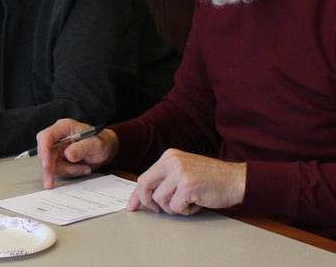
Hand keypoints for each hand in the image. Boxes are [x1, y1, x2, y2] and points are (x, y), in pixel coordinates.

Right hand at [37, 118, 117, 189]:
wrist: (106, 149)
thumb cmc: (102, 141)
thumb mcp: (96, 144)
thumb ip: (83, 148)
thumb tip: (68, 155)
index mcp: (63, 127)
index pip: (46, 137)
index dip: (43, 151)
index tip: (47, 166)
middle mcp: (57, 137)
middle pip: (44, 154)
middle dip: (49, 169)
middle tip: (50, 184)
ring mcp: (57, 148)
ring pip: (51, 165)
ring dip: (67, 171)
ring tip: (84, 168)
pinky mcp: (59, 159)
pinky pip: (58, 170)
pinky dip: (70, 172)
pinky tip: (81, 169)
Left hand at [127, 149, 245, 214]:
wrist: (237, 179)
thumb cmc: (211, 178)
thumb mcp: (184, 170)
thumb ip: (166, 179)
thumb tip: (145, 196)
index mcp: (168, 156)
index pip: (144, 176)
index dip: (136, 194)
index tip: (131, 206)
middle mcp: (171, 161)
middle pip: (144, 186)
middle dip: (148, 202)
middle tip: (159, 209)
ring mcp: (179, 173)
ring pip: (160, 200)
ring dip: (173, 208)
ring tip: (188, 202)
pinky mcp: (188, 186)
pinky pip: (176, 208)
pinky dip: (186, 211)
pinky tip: (197, 204)